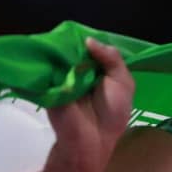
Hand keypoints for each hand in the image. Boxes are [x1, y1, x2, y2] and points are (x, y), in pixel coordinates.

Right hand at [47, 38, 135, 171]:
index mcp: (97, 68)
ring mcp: (62, 76)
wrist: (93, 140)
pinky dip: (51, 58)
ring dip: (62, 48)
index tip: (85, 31)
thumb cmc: (112, 113)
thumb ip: (112, 59)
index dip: (90, 39)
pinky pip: (48, 66)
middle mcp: (79, 70)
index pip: (91, 46)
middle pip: (74, 47)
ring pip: (60, 54)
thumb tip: (89, 40)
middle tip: (70, 31)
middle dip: (74, 40)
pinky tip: (52, 51)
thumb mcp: (123, 82)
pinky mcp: (48, 83)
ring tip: (61, 39)